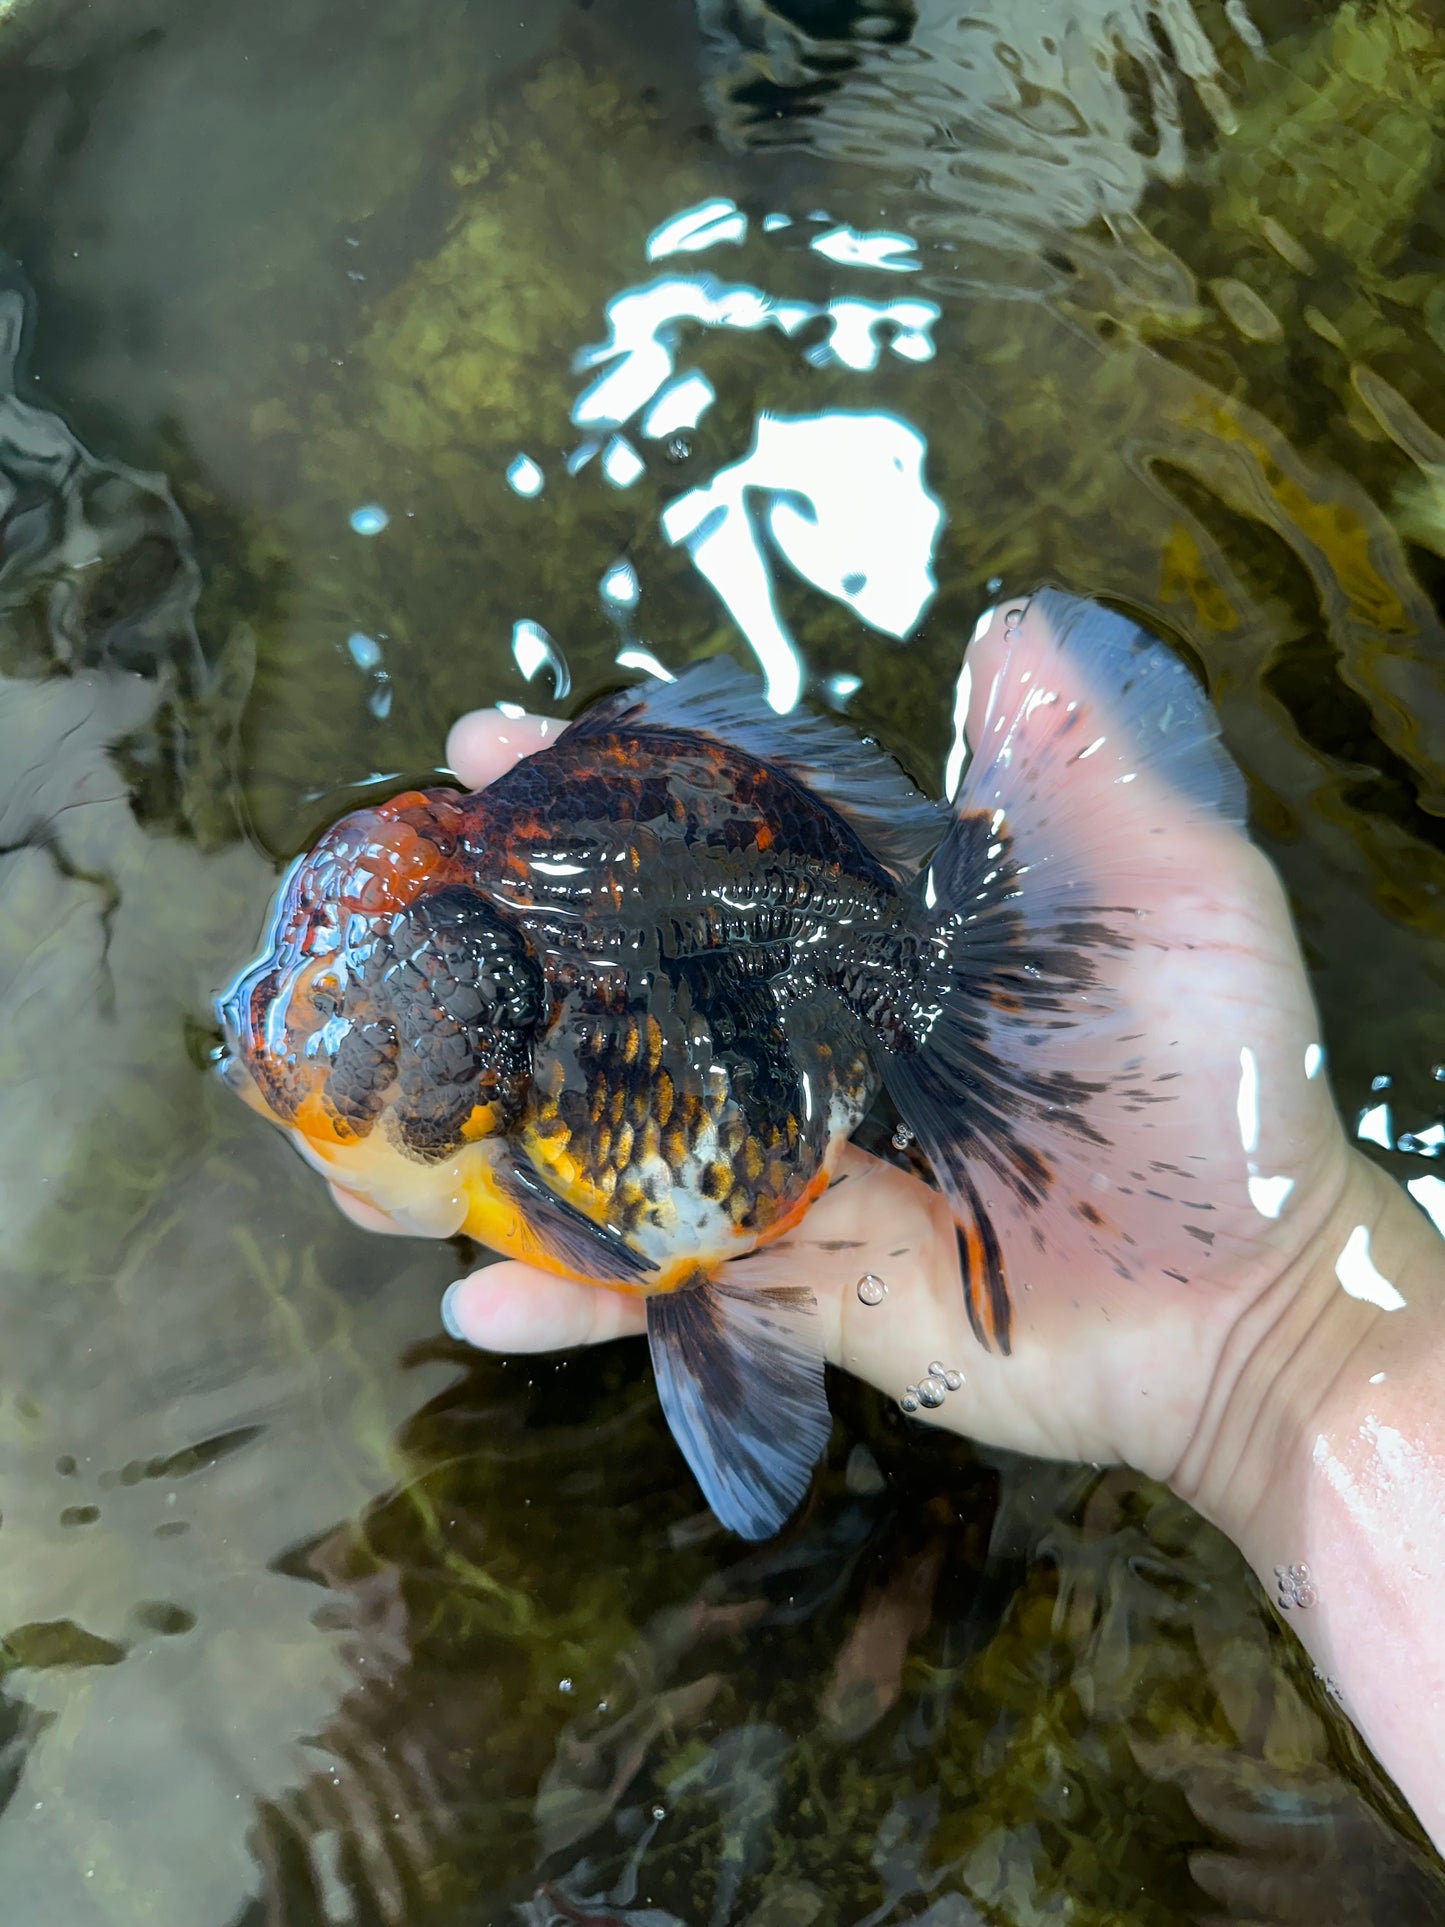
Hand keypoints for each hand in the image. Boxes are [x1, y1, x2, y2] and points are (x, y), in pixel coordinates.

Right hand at [340, 613, 1354, 1498]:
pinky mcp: (795, 1282)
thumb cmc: (1226, 1091)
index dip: (602, 791)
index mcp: (872, 937)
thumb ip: (1079, 771)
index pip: (707, 842)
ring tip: (360, 1127)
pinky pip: (667, 1284)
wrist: (1249, 1301)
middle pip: (625, 978)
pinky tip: (479, 1297)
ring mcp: (790, 1163)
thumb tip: (1006, 625)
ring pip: (612, 1134)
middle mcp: (808, 1039)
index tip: (494, 744)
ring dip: (489, 1130)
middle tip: (386, 909)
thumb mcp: (1175, 899)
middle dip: (502, 940)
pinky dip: (577, 1295)